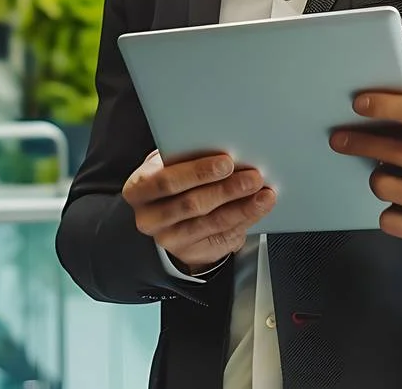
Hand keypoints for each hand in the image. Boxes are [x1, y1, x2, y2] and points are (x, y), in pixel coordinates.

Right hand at [123, 149, 275, 271]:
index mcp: (138, 189)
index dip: (197, 172)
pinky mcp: (191, 253)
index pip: (166, 181)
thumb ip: (186, 157)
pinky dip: (244, 220)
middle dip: (226, 189)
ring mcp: (170, 239)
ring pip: (210, 223)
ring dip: (242, 207)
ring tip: (263, 193)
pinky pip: (221, 238)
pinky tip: (258, 207)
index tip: (226, 161)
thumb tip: (224, 148)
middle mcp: (150, 218)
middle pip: (191, 204)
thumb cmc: (172, 181)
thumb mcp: (168, 165)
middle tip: (253, 176)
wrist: (166, 216)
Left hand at [330, 91, 401, 261]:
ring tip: (390, 179)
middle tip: (342, 139)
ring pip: (386, 185)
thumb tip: (387, 116)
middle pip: (396, 152)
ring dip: (380, 180)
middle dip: (360, 142)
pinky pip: (391, 220)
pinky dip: (390, 212)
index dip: (388, 107)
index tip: (362, 103)